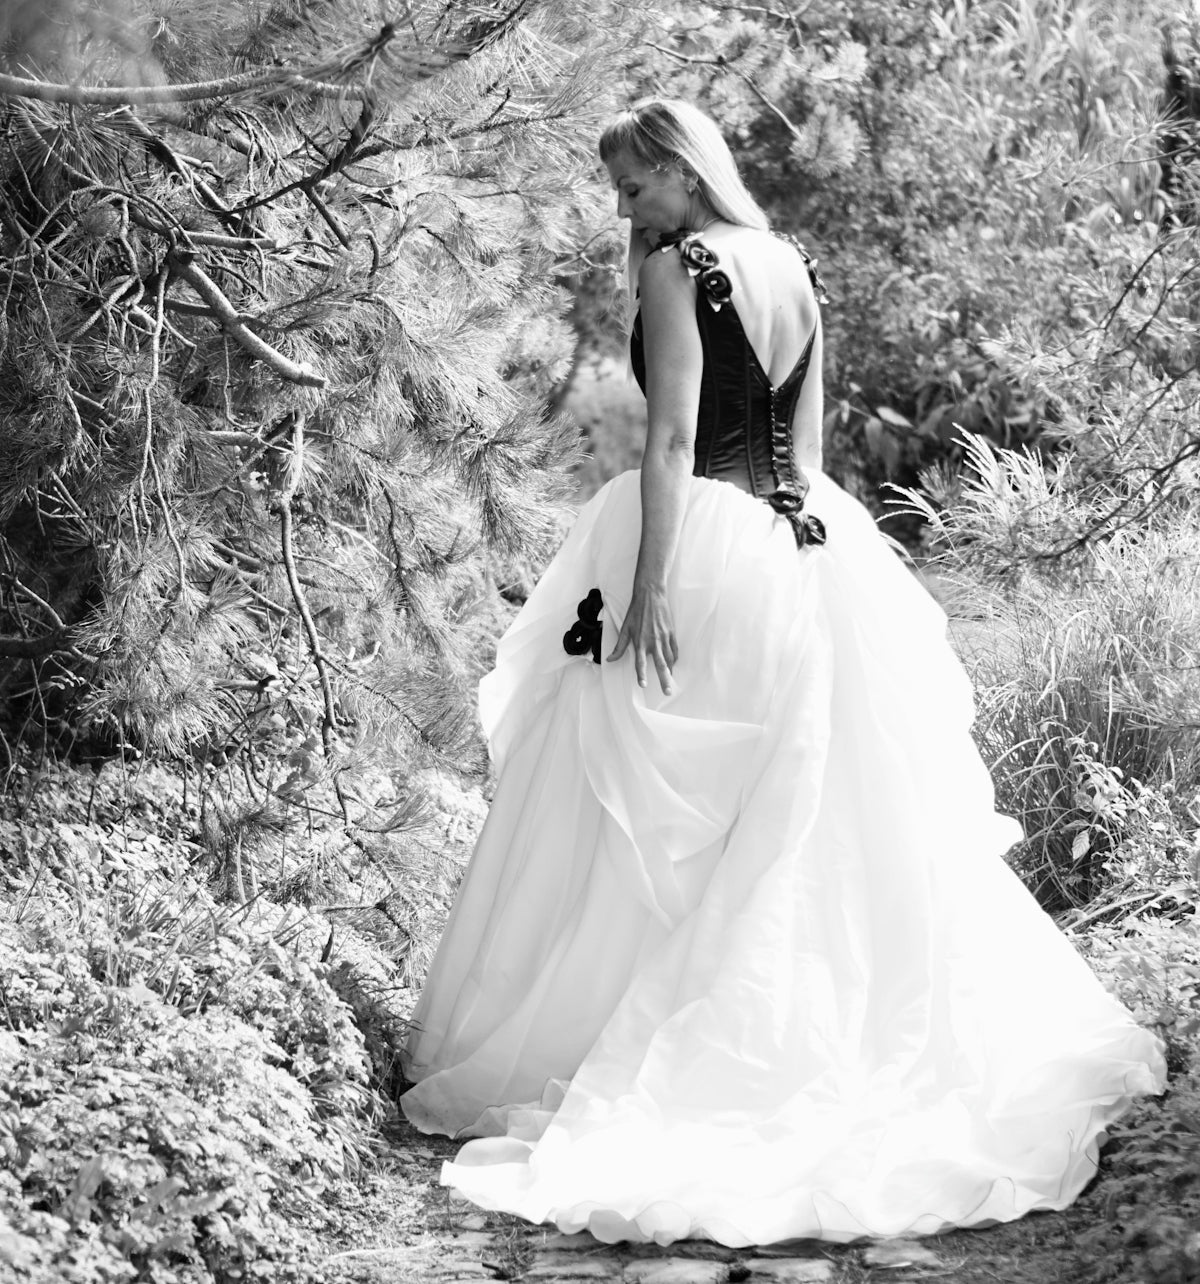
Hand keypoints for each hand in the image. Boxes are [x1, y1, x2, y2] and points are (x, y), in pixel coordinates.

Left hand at [607, 578, 678, 694]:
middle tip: (667, 691)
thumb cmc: (636, 611)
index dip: (642, 675)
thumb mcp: (625, 629)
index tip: (643, 685)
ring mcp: (664, 637)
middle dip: (664, 680)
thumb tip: (609, 659)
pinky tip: (673, 664)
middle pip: (661, 665)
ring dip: (671, 671)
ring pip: (670, 658)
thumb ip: (619, 647)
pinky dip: (674, 658)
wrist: (650, 594)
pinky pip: (674, 649)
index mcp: (641, 642)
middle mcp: (653, 642)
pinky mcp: (671, 632)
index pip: (641, 663)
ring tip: (671, 680)